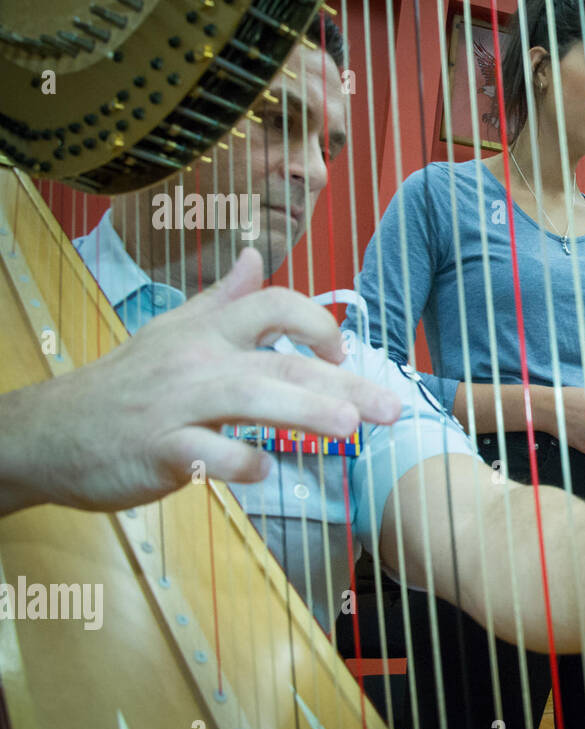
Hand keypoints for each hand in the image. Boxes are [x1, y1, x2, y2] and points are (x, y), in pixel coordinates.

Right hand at [0, 248, 401, 514]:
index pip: (274, 304)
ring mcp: (178, 405)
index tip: (343, 354)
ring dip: (304, 413)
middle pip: (280, 363)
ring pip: (250, 401)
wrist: (48, 433)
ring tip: (351, 428)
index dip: (319, 324)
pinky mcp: (159, 450)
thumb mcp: (171, 330)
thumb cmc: (124, 384)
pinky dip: (242, 464)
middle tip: (392, 407)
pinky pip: (210, 455)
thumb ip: (221, 298)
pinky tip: (268, 472)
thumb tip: (256, 256)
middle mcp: (198, 361)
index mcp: (206, 330)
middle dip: (343, 382)